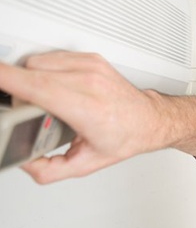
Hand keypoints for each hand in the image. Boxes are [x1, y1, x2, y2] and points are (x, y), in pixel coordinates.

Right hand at [0, 51, 168, 182]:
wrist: (149, 119)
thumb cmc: (125, 136)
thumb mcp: (86, 163)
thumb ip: (49, 169)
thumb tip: (25, 162)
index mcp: (88, 109)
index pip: (38, 87)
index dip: (8, 79)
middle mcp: (90, 82)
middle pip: (31, 73)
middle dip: (16, 89)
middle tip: (26, 110)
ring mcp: (91, 67)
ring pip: (39, 62)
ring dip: (31, 79)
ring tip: (45, 101)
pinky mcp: (91, 58)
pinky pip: (53, 57)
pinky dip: (47, 71)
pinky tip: (57, 88)